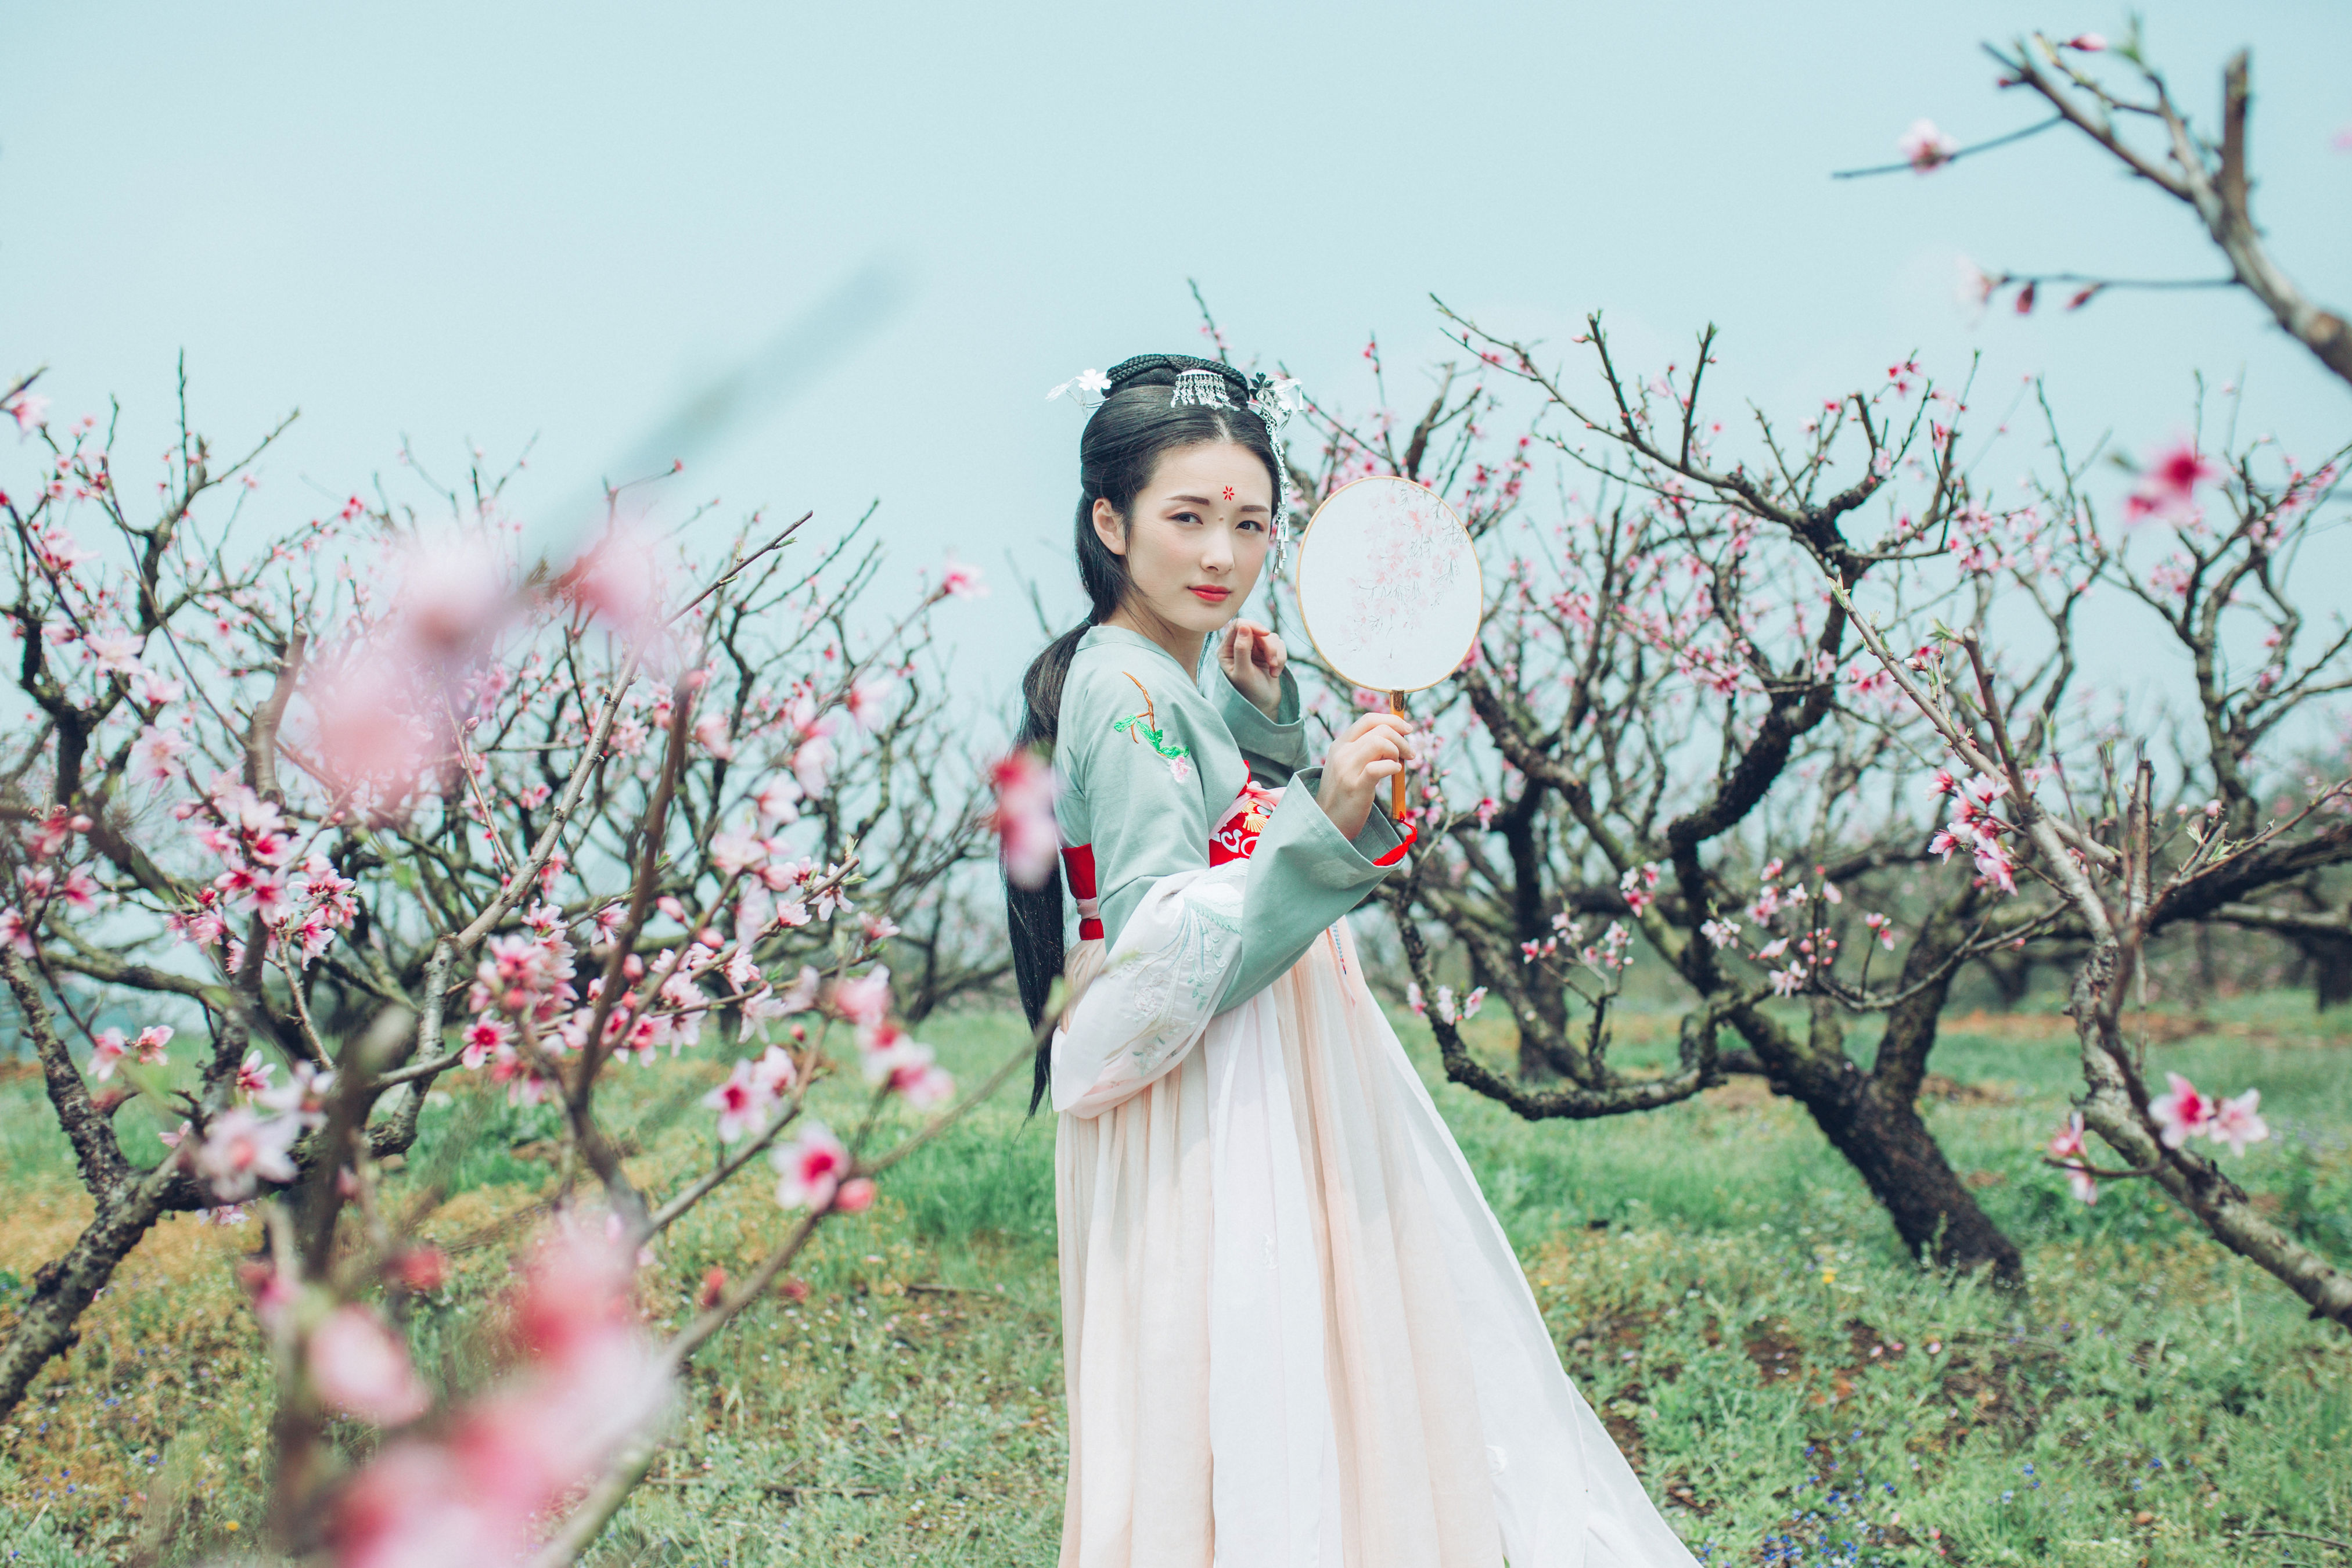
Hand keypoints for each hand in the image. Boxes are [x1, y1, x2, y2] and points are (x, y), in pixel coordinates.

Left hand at [1218, 620, 1287, 719]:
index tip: (1265, 633)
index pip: (1238, 626)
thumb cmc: (1249, 692)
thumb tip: (1243, 626)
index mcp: (1226, 650)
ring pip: (1271, 637)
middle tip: (1271, 662)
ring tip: (1273, 672)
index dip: (1253, 626)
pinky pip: (1279, 645)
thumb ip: (1241, 649)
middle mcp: (1239, 646)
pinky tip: (1275, 673)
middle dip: (1268, 646)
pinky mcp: (1267, 652)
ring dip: (1276, 654)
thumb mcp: (1243, 672)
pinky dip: (1280, 658)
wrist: (1264, 706)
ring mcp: (1254, 649)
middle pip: (1257, 630)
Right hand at [1315, 712, 1412, 840]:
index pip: (1368, 720)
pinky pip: (1378, 768)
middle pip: (1379, 730)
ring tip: (1398, 765)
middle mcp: (1342, 753)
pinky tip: (1395, 772)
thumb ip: (1365, 751)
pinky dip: (1393, 767)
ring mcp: (1347, 769)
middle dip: (1401, 739)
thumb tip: (1396, 739)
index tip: (1408, 729)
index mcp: (1340, 744)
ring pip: (1379, 743)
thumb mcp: (1348, 765)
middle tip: (1409, 754)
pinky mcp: (1356, 787)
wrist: (1327, 822)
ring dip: (1397, 751)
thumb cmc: (1344, 794)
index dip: (1392, 720)